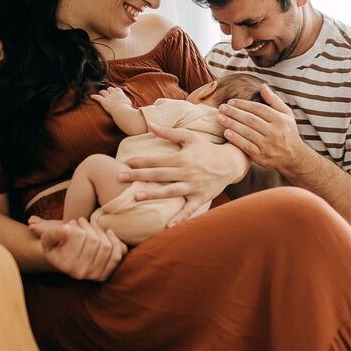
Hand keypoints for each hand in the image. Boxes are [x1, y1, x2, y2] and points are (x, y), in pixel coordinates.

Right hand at [28, 216, 126, 279]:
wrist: (63, 261)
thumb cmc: (55, 246)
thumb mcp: (47, 239)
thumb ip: (53, 233)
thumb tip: (65, 229)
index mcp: (65, 264)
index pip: (79, 236)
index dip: (77, 226)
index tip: (72, 223)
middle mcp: (80, 273)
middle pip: (94, 241)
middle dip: (89, 227)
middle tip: (82, 222)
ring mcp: (94, 275)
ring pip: (106, 246)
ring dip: (100, 231)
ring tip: (91, 226)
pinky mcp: (105, 274)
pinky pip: (116, 256)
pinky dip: (115, 242)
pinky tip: (108, 233)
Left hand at [91, 87, 131, 116]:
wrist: (122, 112)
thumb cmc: (128, 110)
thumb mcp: (132, 106)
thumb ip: (132, 105)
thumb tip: (140, 109)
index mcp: (121, 94)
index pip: (117, 89)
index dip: (115, 91)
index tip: (114, 92)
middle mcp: (114, 94)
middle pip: (110, 89)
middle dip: (108, 90)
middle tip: (106, 93)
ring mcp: (109, 97)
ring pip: (103, 91)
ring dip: (101, 92)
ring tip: (100, 94)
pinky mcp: (104, 102)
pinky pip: (97, 97)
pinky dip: (94, 96)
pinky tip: (91, 96)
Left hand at [118, 124, 248, 224]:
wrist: (231, 162)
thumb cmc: (207, 149)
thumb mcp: (189, 137)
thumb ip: (169, 132)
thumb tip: (150, 125)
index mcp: (182, 158)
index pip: (157, 160)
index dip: (140, 161)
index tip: (124, 163)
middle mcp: (186, 172)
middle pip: (158, 174)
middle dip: (138, 175)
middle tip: (119, 177)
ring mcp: (193, 186)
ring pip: (170, 191)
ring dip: (153, 194)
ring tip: (136, 196)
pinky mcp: (201, 197)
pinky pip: (189, 209)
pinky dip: (180, 218)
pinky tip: (168, 226)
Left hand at [217, 83, 308, 171]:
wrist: (294, 157)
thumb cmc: (287, 132)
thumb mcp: (286, 114)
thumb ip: (274, 100)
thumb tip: (262, 86)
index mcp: (280, 119)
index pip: (258, 109)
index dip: (243, 104)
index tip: (231, 102)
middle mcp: (275, 132)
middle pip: (250, 119)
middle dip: (234, 113)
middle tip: (221, 108)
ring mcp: (268, 145)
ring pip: (247, 132)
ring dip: (231, 124)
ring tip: (220, 118)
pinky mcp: (262, 157)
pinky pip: (246, 146)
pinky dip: (236, 139)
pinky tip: (226, 133)